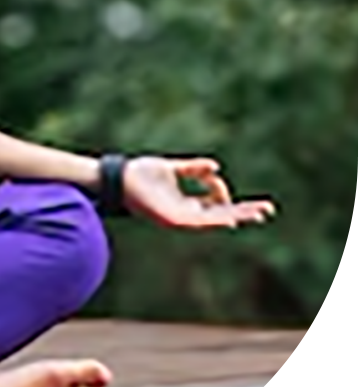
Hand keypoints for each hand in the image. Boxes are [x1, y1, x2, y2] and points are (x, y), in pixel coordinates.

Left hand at [122, 155, 275, 229]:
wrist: (119, 178)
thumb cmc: (140, 174)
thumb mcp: (172, 169)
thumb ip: (192, 169)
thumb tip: (216, 166)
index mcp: (187, 203)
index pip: (217, 205)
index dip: (227, 195)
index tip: (224, 179)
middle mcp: (186, 213)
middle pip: (221, 214)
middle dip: (245, 212)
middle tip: (268, 210)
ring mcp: (181, 218)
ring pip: (214, 220)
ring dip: (236, 216)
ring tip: (257, 214)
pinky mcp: (173, 219)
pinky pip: (198, 220)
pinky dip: (214, 218)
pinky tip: (230, 217)